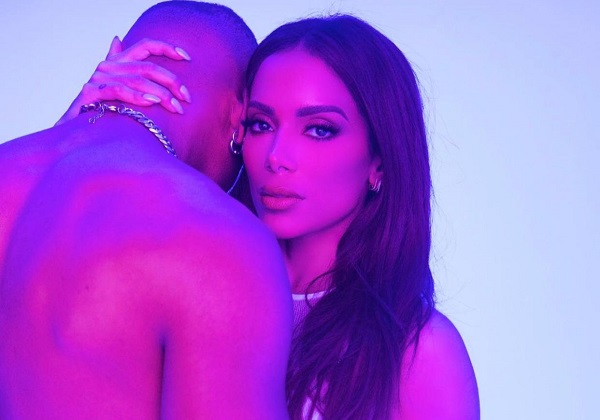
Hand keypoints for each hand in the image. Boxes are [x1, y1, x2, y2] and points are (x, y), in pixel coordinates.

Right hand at [56, 37, 190, 124]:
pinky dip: (137, 96)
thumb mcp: (118, 91)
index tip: (187, 57)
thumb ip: (125, 71)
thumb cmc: (101, 113)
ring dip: (161, 94)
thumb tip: (117, 39)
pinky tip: (152, 103)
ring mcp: (98, 78)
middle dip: (171, 81)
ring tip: (175, 107)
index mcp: (117, 62)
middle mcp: (108, 66)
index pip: (145, 46)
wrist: (74, 132)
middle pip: (147, 66)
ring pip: (137, 79)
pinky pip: (119, 90)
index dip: (167, 48)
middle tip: (186, 98)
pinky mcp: (90, 93)